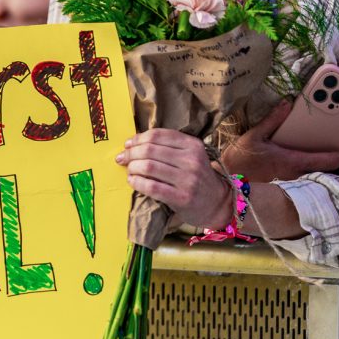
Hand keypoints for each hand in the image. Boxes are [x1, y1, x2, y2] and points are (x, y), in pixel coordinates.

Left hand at [117, 128, 231, 228]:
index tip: (127, 144)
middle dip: (131, 153)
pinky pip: (152, 187)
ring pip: (149, 166)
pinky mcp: (182, 198)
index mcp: (193, 145)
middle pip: (150, 150)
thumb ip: (167, 147)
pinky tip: (132, 181)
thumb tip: (132, 143)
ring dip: (132, 167)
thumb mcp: (189, 156)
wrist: (216, 203)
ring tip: (129, 170)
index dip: (138, 138)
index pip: (158, 135)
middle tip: (122, 158)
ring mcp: (188, 179)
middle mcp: (192, 160)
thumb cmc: (196, 177)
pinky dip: (137, 182)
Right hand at [221, 101, 338, 181]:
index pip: (325, 160)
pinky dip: (310, 171)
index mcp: (291, 161)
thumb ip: (273, 120)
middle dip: (333, 162)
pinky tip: (306, 164)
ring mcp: (289, 182)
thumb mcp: (254, 136)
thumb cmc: (239, 160)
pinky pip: (303, 178)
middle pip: (323, 170)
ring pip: (314, 175)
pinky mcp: (283, 185)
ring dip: (321, 167)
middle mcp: (295, 174)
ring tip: (326, 156)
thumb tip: (287, 103)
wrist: (226, 181)